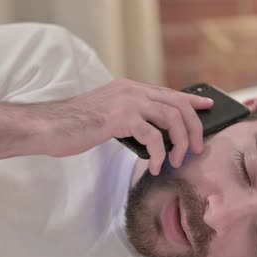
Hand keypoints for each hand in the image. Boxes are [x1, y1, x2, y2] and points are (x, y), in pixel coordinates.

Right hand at [54, 78, 212, 174]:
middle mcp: (132, 90)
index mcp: (130, 88)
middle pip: (179, 105)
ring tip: (177, 161)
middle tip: (196, 149)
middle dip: (194, 129)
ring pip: (172, 118)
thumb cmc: (75, 127)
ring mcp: (127, 101)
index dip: (192, 101)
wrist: (48, 126)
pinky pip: (154, 136)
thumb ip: (132, 119)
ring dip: (181, 143)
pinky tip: (154, 167)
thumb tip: (158, 136)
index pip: (170, 92)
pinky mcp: (120, 117)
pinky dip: (160, 154)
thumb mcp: (109, 118)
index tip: (208, 108)